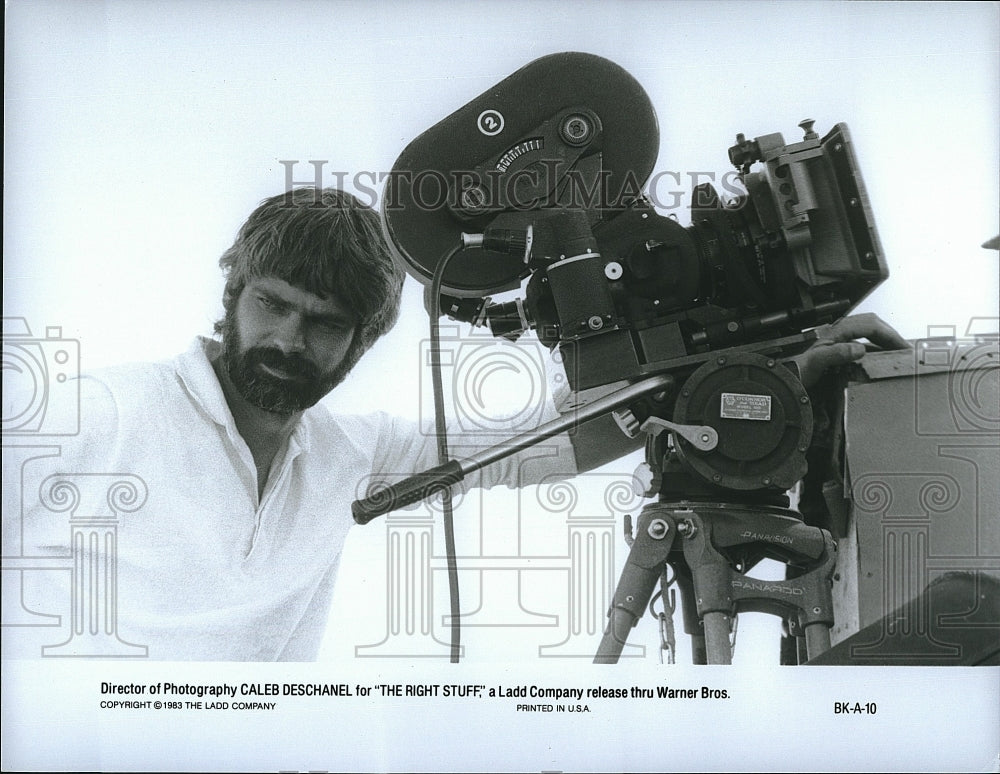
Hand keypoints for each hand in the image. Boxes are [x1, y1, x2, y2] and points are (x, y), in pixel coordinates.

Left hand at [793, 313, 909, 387]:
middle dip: (890, 335)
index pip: (870, 325)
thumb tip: (859, 349)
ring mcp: (839, 341)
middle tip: (904, 349)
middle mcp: (839, 332)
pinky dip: (874, 352)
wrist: (786, 379)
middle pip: (871, 325)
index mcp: (836, 331)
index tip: (902, 347)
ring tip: (897, 355)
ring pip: (868, 335)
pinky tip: (879, 362)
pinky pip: (862, 346)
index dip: (889, 334)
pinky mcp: (838, 351)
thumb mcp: (816, 362)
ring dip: (884, 343)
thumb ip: (836, 354)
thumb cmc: (797, 370)